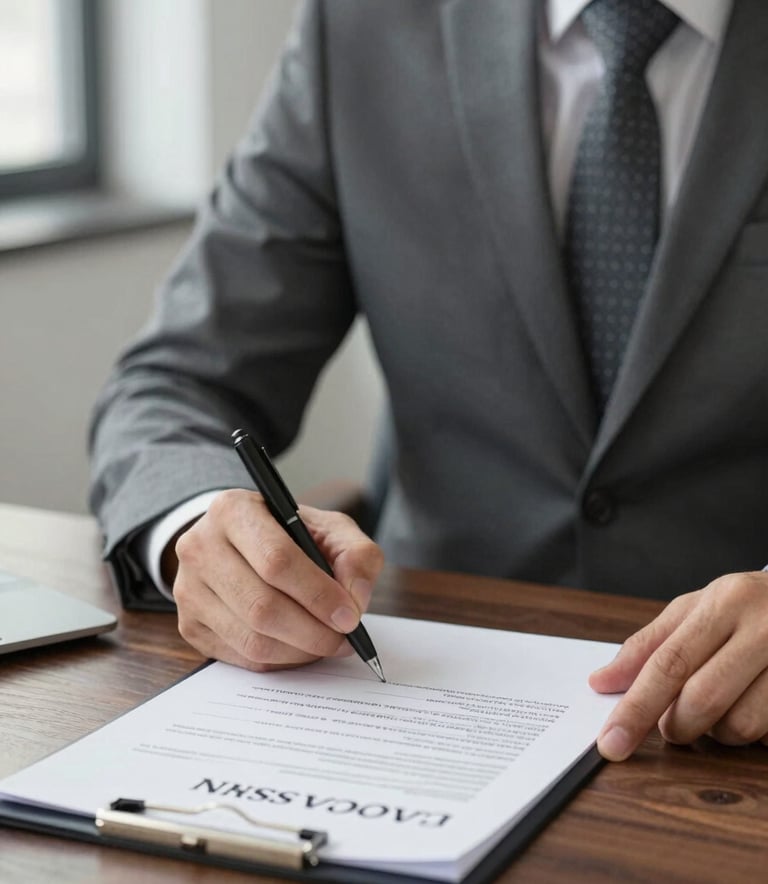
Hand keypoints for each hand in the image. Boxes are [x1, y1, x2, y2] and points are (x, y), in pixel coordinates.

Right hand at [169, 490, 383, 669]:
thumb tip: (355, 599)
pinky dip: (280, 661)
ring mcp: (187, 589)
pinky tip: (299, 647)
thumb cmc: (289, 535)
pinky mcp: (188, 624)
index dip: (317, 594)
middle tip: (344, 639)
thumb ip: (356, 555)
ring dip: (299, 651)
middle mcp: (200, 547)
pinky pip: (241, 657)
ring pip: (252, 639)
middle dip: (313, 632)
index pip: (277, 560)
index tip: (349, 616)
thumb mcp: (329, 528)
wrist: (240, 544)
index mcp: (233, 510)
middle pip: (262, 606)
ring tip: (327, 643)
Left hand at [589, 571, 767, 760]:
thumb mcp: (696, 608)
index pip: (669, 664)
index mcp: (725, 603)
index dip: (636, 708)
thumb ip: (647, 645)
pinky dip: (755, 733)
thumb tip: (601, 683)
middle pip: (703, 700)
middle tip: (673, 724)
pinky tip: (755, 705)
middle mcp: (764, 630)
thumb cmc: (747, 607)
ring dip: (718, 731)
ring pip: (740, 727)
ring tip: (723, 704)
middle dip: (676, 725)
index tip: (611, 742)